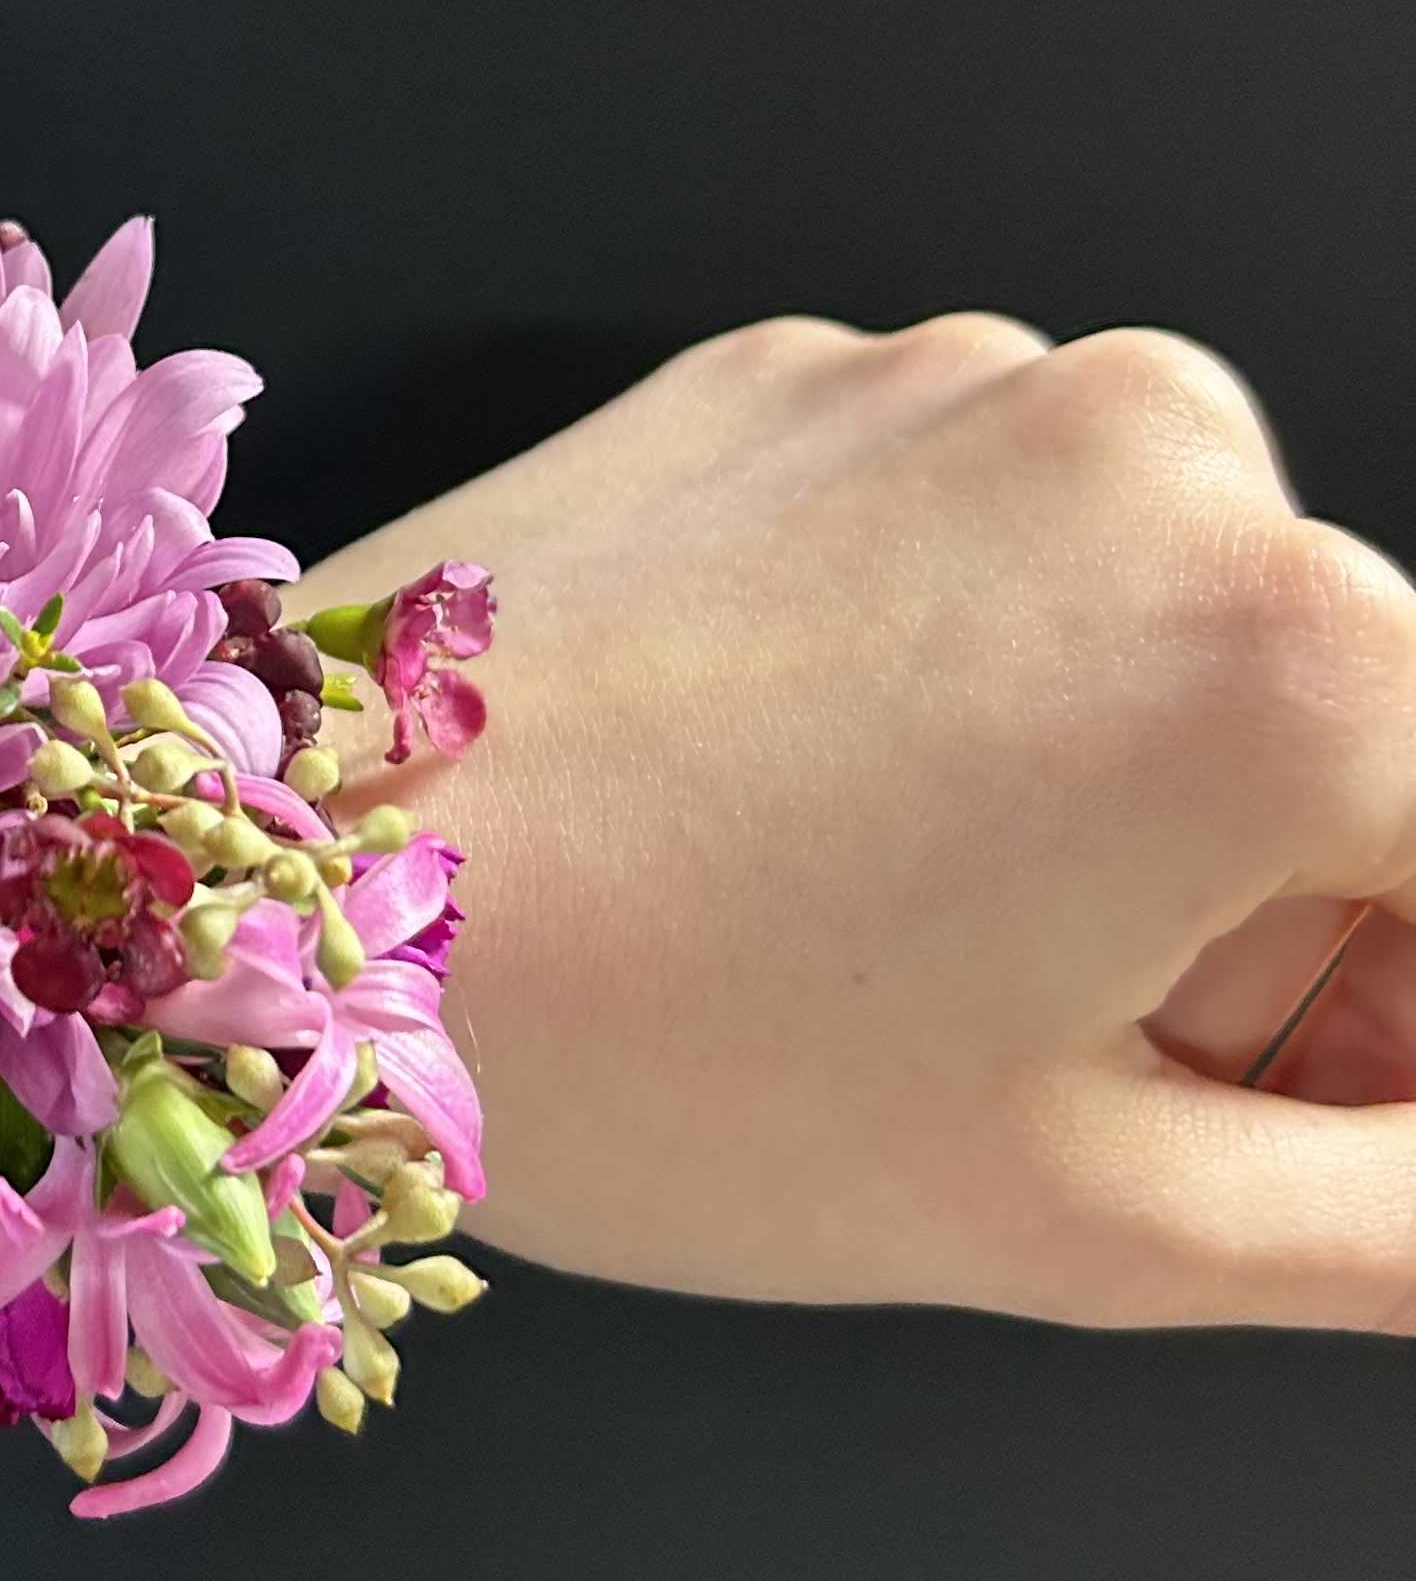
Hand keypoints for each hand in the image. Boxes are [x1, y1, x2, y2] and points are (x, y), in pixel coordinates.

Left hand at [304, 318, 1415, 1330]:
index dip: (1408, 1027)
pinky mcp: (802, 371)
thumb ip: (1401, 1209)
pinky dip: (963, 675)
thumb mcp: (1095, 1207)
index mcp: (1289, 653)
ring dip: (1126, 797)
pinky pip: (981, 543)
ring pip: (1169, 630)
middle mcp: (1159, 448)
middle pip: (1357, 735)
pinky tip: (800, 812)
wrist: (278, 893)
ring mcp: (963, 380)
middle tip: (1097, 1078)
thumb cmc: (662, 1060)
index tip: (1299, 1115)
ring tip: (910, 951)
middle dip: (1289, 927)